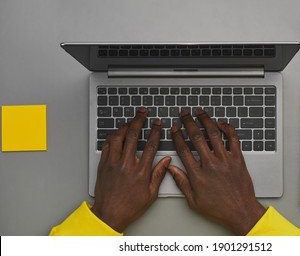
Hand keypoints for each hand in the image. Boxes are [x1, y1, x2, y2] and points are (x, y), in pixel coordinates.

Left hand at [91, 107, 170, 232]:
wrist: (108, 215)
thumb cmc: (129, 207)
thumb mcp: (150, 194)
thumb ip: (159, 175)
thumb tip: (167, 161)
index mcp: (140, 172)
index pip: (150, 145)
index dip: (155, 131)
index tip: (158, 124)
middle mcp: (126, 164)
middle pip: (133, 135)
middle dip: (139, 120)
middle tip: (143, 112)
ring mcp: (113, 163)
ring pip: (118, 137)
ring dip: (124, 126)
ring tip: (130, 121)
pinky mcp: (103, 165)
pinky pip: (106, 145)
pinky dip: (112, 137)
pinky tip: (116, 134)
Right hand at [168, 109, 265, 234]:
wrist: (241, 211)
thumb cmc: (219, 208)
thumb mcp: (194, 201)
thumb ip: (182, 183)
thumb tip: (171, 169)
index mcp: (198, 174)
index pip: (183, 149)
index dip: (177, 136)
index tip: (174, 128)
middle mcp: (210, 164)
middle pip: (196, 137)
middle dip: (188, 122)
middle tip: (184, 113)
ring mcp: (225, 159)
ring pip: (213, 134)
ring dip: (205, 120)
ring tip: (200, 112)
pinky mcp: (238, 159)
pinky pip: (233, 138)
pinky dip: (227, 128)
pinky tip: (221, 122)